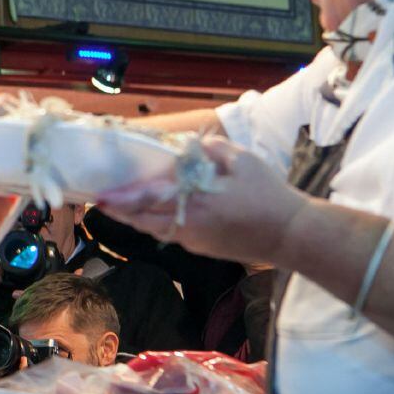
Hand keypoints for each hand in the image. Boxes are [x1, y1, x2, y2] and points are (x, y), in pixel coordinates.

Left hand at [96, 136, 308, 265]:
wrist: (293, 235)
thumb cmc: (269, 194)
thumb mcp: (242, 160)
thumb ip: (210, 149)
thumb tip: (185, 145)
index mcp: (197, 201)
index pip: (150, 202)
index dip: (123, 200)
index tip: (102, 196)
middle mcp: (190, 225)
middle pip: (143, 221)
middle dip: (119, 211)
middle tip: (100, 200)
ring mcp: (194, 240)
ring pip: (154, 229)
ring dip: (134, 218)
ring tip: (116, 205)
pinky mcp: (201, 248)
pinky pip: (170, 234)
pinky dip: (154, 223)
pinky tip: (148, 212)